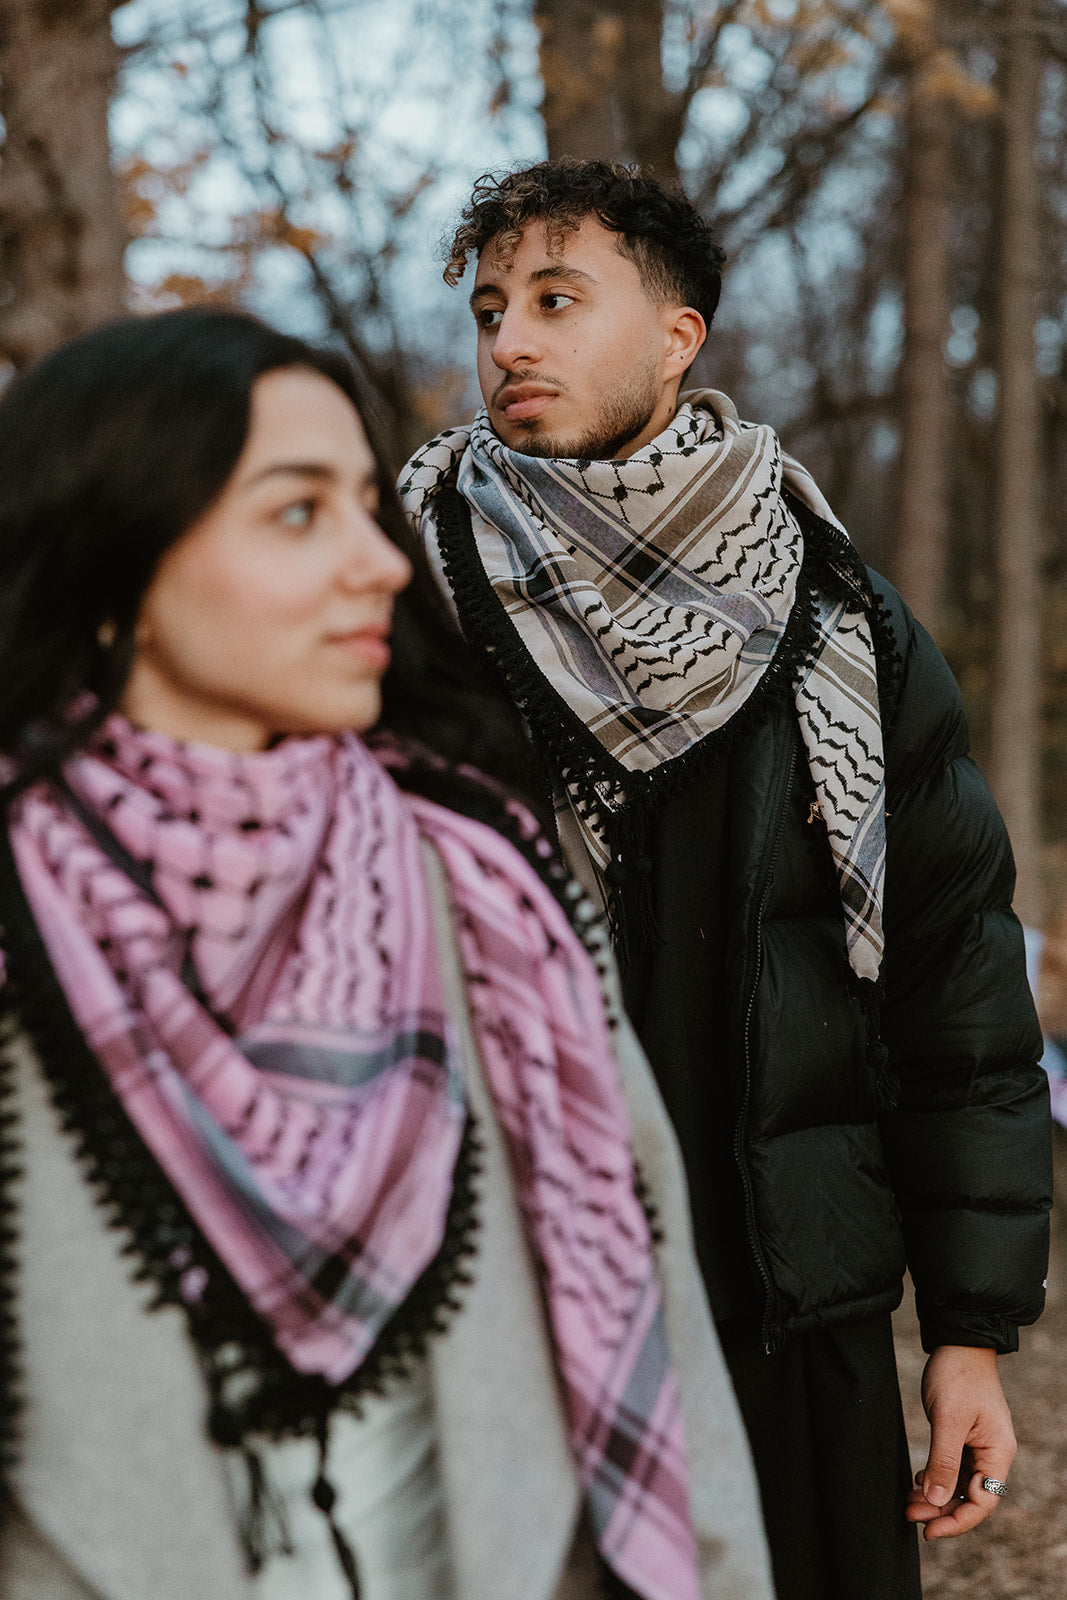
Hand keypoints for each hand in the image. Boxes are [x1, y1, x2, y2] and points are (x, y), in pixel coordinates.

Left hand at [905, 1344, 1015, 1539]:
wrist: (958, 1341)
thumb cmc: (958, 1376)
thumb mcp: (948, 1420)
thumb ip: (943, 1462)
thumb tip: (937, 1501)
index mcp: (998, 1453)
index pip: (982, 1503)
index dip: (957, 1522)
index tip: (929, 1530)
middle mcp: (992, 1454)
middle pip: (969, 1498)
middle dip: (940, 1511)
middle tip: (909, 1515)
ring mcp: (979, 1445)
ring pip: (959, 1484)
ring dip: (935, 1496)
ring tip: (909, 1503)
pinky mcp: (964, 1436)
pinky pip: (953, 1467)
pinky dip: (936, 1477)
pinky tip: (918, 1481)